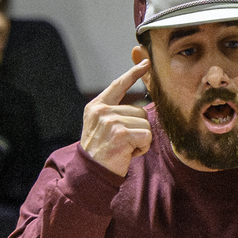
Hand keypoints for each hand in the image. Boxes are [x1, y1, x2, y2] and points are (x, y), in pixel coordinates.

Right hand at [80, 62, 151, 176]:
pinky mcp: (120, 133)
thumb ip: (116, 114)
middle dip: (137, 130)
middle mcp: (102, 111)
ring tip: (124, 149)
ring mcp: (111, 121)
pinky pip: (147, 136)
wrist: (90, 174)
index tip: (146, 63)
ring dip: (140, 140)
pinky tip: (128, 154)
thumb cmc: (100, 153)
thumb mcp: (102, 128)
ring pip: (145, 125)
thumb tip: (141, 108)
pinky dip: (142, 148)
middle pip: (140, 111)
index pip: (118, 85)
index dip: (133, 74)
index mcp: (96, 107)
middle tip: (122, 144)